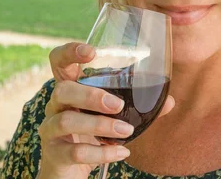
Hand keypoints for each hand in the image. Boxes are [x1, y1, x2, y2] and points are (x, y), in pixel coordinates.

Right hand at [37, 42, 174, 178]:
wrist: (68, 169)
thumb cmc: (90, 133)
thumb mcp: (110, 116)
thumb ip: (136, 107)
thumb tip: (170, 101)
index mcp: (69, 87)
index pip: (59, 60)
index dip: (70, 52)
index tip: (92, 53)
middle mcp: (55, 104)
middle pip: (62, 90)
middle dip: (90, 95)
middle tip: (117, 105)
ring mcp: (50, 129)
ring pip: (66, 121)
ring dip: (99, 125)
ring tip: (125, 130)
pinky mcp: (55, 153)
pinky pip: (75, 152)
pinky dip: (101, 153)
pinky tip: (122, 153)